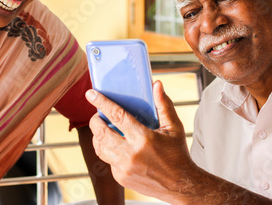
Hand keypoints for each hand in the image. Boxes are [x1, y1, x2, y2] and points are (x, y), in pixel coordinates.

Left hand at [86, 81, 197, 200]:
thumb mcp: (174, 127)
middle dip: (95, 121)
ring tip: (103, 129)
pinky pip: (108, 160)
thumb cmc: (177, 154)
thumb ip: (163, 105)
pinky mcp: (121, 177)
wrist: (180, 185)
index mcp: (143, 138)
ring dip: (98, 136)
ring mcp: (124, 168)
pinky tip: (116, 146)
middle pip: (101, 133)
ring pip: (100, 148)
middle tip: (97, 115)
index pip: (117, 116)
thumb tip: (156, 84)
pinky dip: (109, 151)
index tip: (91, 94)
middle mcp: (130, 154)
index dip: (102, 103)